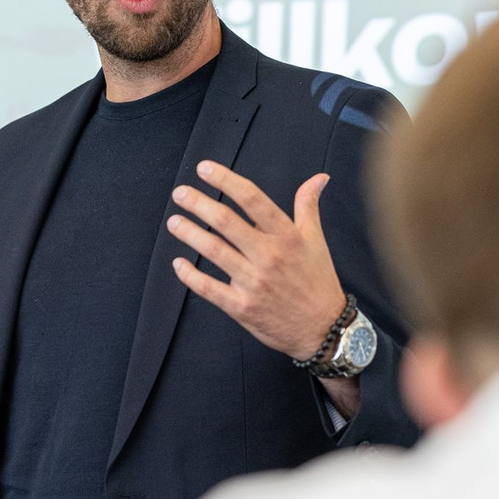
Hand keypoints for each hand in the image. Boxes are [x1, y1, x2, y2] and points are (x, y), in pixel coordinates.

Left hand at [168, 161, 346, 359]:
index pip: (252, 199)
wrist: (323, 329)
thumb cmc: (318, 281)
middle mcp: (269, 256)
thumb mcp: (316, 240)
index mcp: (287, 236)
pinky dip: (189, 275)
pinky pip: (208, 288)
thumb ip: (309, 206)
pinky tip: (179, 263)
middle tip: (180, 193)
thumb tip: (319, 178)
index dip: (225, 180)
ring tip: (174, 222)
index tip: (204, 169)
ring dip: (188, 233)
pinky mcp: (242, 307)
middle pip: (226, 221)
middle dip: (198, 203)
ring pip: (213, 250)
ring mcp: (253, 282)